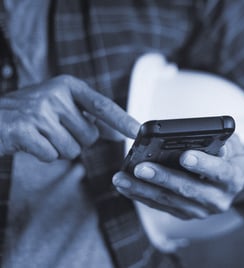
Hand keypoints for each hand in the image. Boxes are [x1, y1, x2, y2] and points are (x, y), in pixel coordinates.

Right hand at [0, 75, 138, 160]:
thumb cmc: (31, 114)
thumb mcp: (62, 108)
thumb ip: (92, 119)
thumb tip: (120, 133)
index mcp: (67, 86)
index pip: (102, 105)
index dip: (122, 119)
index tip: (138, 130)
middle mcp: (55, 94)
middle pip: (89, 135)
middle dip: (76, 140)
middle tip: (54, 130)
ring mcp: (38, 110)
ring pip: (72, 149)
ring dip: (59, 148)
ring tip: (42, 135)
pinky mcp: (24, 130)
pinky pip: (52, 155)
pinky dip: (44, 154)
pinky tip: (31, 142)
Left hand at [113, 134, 243, 218]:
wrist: (228, 183)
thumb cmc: (226, 158)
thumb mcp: (231, 145)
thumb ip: (221, 140)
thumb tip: (204, 138)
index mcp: (232, 178)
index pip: (219, 171)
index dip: (202, 164)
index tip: (184, 156)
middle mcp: (217, 199)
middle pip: (187, 189)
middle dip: (162, 178)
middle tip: (141, 168)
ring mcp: (199, 210)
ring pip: (168, 200)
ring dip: (142, 189)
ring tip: (122, 178)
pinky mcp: (183, 213)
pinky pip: (160, 206)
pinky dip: (141, 196)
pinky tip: (125, 186)